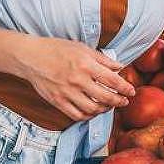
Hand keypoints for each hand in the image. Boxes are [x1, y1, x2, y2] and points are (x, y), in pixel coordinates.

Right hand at [18, 37, 135, 121]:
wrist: (31, 57)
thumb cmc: (57, 49)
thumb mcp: (82, 48)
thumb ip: (103, 59)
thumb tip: (120, 67)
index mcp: (86, 64)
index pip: (112, 80)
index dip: (125, 88)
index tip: (131, 91)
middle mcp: (78, 80)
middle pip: (105, 97)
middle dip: (118, 101)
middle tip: (124, 101)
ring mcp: (67, 92)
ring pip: (92, 109)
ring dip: (104, 110)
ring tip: (109, 106)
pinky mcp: (58, 101)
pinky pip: (77, 115)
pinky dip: (88, 116)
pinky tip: (93, 111)